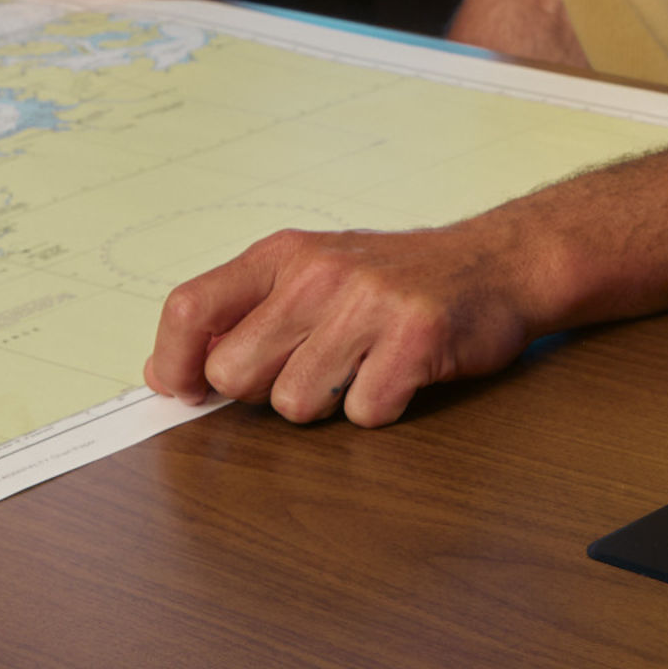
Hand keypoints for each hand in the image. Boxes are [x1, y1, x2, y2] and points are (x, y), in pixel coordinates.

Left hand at [142, 221, 540, 425]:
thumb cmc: (398, 280)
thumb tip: (168, 373)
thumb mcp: (313, 273)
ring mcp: (367, 304)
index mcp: (283, 255)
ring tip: (362, 367)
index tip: (184, 391)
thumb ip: (244, 315)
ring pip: (294, 403)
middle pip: (234, 372)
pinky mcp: (414, 338)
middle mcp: (318, 273)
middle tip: (309, 370)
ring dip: (326, 403)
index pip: (190, 308)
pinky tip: (400, 374)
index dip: (174, 362)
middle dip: (261, 391)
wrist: (499, 262)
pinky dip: (380, 407)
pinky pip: (362, 413)